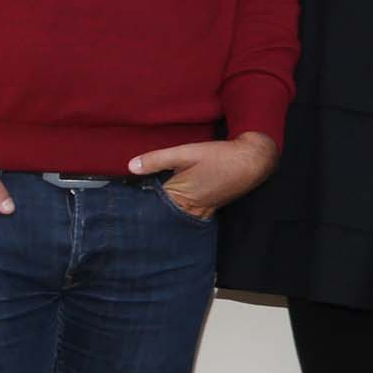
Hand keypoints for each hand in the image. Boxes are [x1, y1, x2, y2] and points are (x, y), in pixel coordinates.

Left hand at [131, 132, 279, 220]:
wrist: (252, 161)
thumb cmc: (219, 157)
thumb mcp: (185, 152)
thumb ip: (157, 159)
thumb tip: (130, 166)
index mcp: (181, 197)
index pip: (153, 207)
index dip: (138, 207)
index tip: (121, 209)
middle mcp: (191, 209)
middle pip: (164, 217)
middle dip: (149, 216)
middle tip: (127, 218)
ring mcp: (202, 211)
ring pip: (177, 219)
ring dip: (164, 217)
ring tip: (144, 218)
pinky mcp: (211, 209)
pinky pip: (190, 217)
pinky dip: (179, 215)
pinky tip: (172, 211)